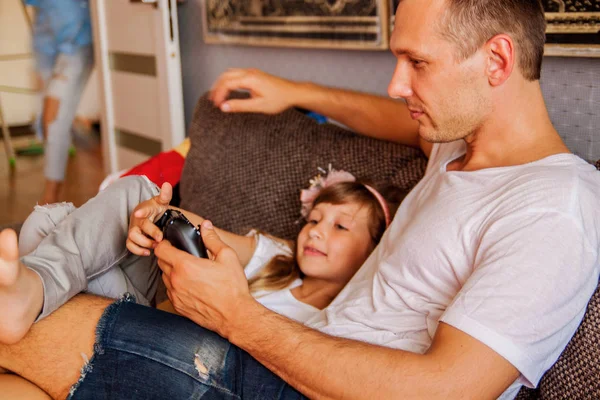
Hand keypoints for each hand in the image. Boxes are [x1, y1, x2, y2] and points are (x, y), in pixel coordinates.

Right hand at [126, 182, 171, 255]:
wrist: (149, 215)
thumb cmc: (155, 208)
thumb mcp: (162, 201)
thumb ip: (165, 195)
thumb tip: (167, 184)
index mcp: (145, 209)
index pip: (143, 209)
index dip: (141, 211)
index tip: (139, 214)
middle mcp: (137, 219)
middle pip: (140, 227)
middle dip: (150, 233)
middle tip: (160, 239)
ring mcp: (133, 229)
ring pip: (132, 237)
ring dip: (144, 243)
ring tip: (156, 245)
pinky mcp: (132, 238)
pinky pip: (130, 245)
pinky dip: (137, 250)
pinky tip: (147, 252)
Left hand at [155, 220, 253, 337]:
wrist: (235, 316)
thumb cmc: (232, 288)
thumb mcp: (227, 257)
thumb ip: (212, 239)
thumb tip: (206, 226)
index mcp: (185, 266)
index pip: (161, 249)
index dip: (164, 243)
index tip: (171, 243)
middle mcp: (176, 281)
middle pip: (160, 263)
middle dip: (168, 256)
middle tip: (183, 255)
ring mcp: (175, 296)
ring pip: (165, 278)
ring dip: (172, 272)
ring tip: (189, 271)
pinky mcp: (178, 307)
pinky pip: (170, 292)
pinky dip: (176, 286)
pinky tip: (191, 285)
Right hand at [209, 68, 297, 114]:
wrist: (293, 92)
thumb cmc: (279, 99)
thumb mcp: (259, 106)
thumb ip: (240, 106)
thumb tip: (224, 107)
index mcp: (250, 79)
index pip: (227, 83)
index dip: (219, 94)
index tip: (216, 105)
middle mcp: (250, 72)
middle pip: (226, 76)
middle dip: (217, 87)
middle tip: (212, 100)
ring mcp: (252, 72)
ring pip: (230, 73)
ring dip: (222, 83)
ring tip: (217, 95)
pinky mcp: (255, 75)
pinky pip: (236, 74)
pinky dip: (229, 81)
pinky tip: (228, 90)